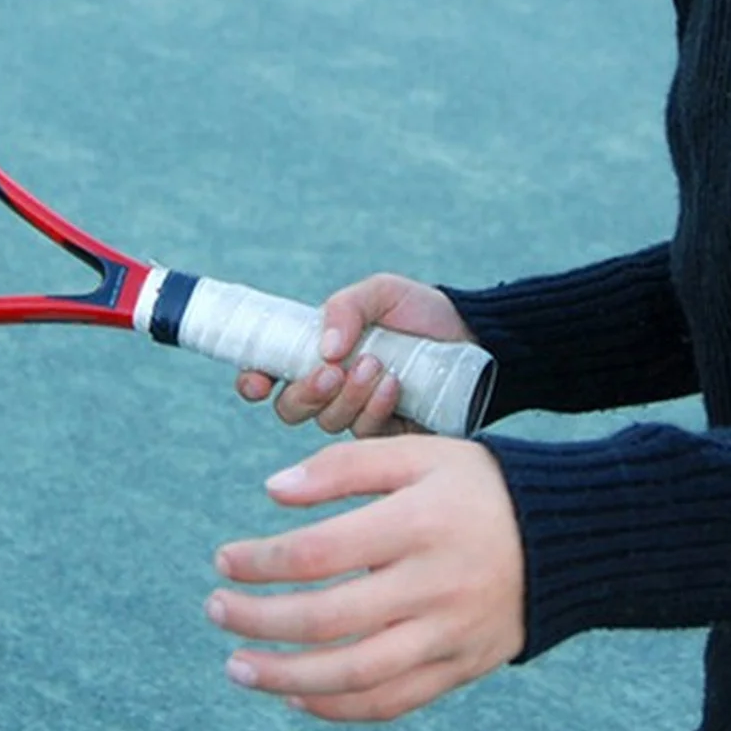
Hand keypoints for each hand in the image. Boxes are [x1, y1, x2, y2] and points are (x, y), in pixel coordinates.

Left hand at [207, 435, 523, 720]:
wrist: (569, 538)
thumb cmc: (476, 485)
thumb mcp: (416, 453)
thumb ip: (342, 467)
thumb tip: (272, 490)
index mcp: (417, 525)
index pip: (319, 553)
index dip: (261, 561)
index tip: (222, 560)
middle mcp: (434, 587)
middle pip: (330, 619)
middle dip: (261, 620)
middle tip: (214, 611)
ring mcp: (450, 635)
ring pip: (359, 674)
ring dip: (288, 677)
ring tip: (237, 667)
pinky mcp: (462, 668)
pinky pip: (395, 700)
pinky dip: (341, 708)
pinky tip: (296, 695)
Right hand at [236, 273, 476, 436]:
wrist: (477, 339)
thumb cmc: (422, 313)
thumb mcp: (382, 293)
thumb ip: (345, 307)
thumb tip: (324, 347)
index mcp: (316, 353)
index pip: (269, 374)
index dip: (253, 382)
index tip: (257, 382)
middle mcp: (331, 388)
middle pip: (291, 408)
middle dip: (306, 392)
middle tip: (332, 370)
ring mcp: (358, 415)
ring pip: (328, 423)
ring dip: (348, 396)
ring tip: (376, 366)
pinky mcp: (389, 437)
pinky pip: (367, 437)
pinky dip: (375, 411)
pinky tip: (393, 387)